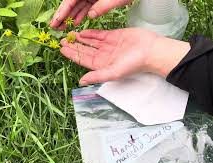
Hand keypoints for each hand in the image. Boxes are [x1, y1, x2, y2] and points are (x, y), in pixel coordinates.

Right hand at [50, 0, 131, 29]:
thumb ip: (102, 6)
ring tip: (65, 28)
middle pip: (71, 3)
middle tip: (55, 28)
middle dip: (63, 15)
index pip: (70, 0)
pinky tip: (77, 22)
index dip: (61, 12)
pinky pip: (86, 6)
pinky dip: (81, 14)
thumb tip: (90, 15)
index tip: (54, 22)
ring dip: (71, 16)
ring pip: (77, 6)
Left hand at [60, 28, 190, 85]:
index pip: (83, 60)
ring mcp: (108, 46)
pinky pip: (99, 35)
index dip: (72, 55)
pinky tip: (82, 32)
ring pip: (90, 42)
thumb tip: (80, 81)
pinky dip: (90, 33)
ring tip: (69, 35)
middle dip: (73, 46)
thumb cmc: (134, 64)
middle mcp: (103, 56)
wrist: (150, 50)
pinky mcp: (114, 36)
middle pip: (85, 51)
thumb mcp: (113, 73)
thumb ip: (96, 76)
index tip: (62, 50)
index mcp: (101, 66)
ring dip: (80, 39)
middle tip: (62, 41)